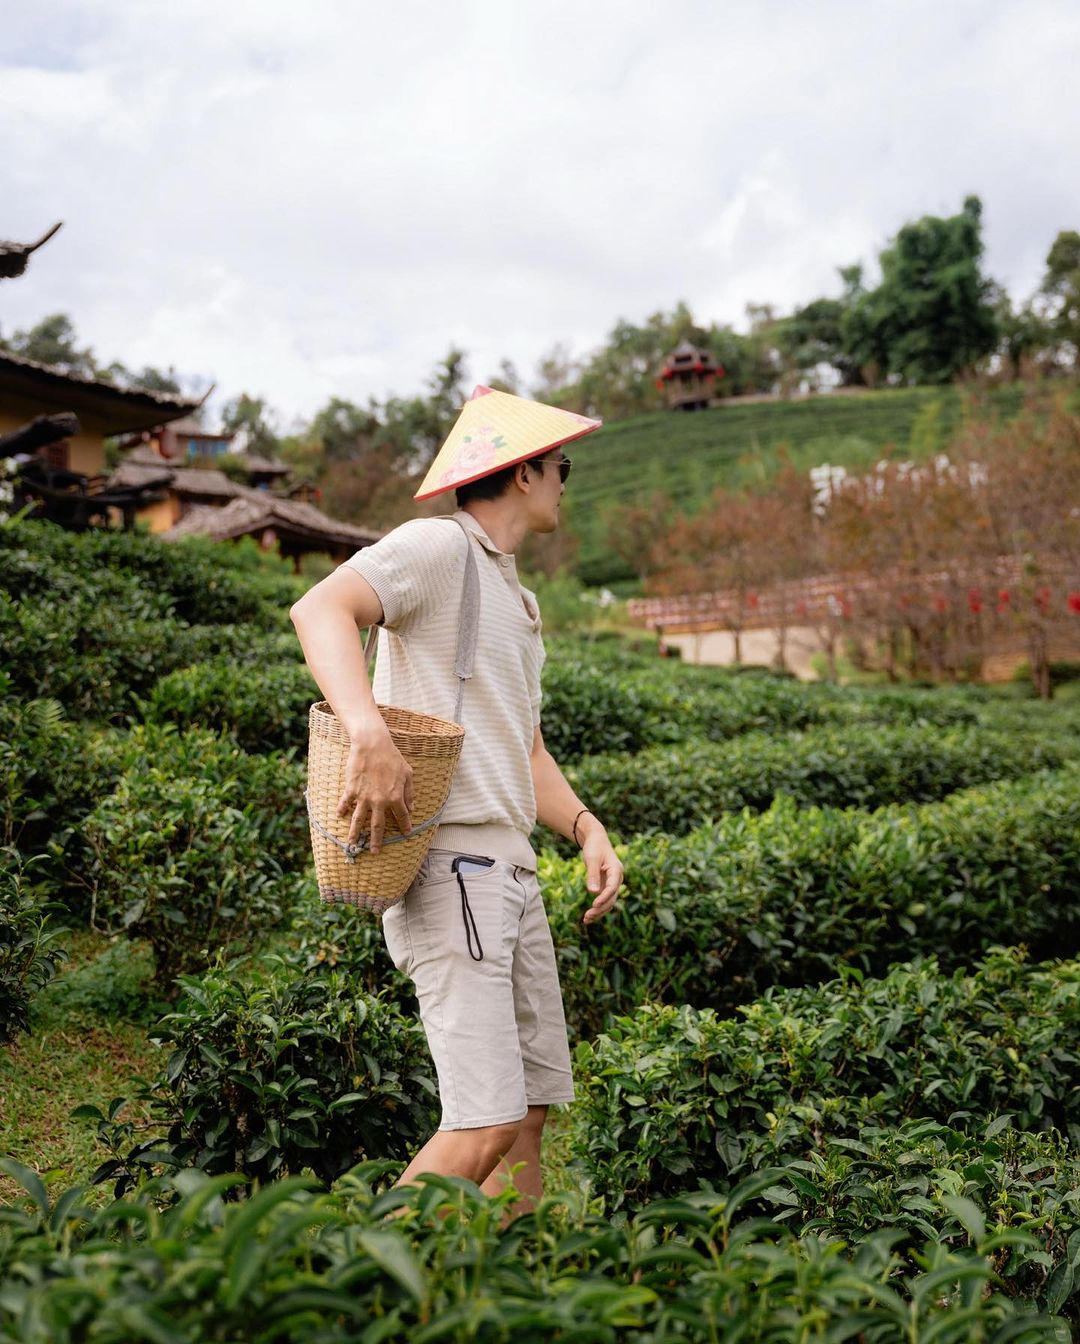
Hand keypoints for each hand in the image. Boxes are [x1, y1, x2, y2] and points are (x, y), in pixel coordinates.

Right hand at [336, 719, 413, 854]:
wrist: (372, 745)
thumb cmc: (392, 757)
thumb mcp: (407, 774)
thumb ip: (410, 792)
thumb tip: (412, 807)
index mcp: (395, 797)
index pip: (401, 816)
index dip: (405, 825)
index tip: (406, 834)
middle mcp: (379, 801)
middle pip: (377, 826)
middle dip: (377, 840)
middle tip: (375, 852)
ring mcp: (364, 797)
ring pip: (359, 820)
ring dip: (355, 833)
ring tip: (352, 844)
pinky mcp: (351, 790)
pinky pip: (345, 803)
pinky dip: (341, 810)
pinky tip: (339, 816)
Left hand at [580, 821, 622, 924]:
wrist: (596, 840)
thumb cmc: (594, 847)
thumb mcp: (592, 858)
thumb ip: (593, 875)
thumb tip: (593, 892)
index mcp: (616, 870)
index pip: (612, 887)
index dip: (604, 897)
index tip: (594, 905)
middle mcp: (617, 879)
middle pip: (612, 898)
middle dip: (601, 908)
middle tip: (587, 916)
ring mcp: (612, 883)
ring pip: (608, 902)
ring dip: (599, 912)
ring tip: (586, 920)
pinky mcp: (606, 886)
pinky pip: (603, 900)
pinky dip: (597, 908)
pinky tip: (588, 917)